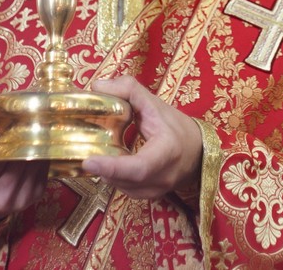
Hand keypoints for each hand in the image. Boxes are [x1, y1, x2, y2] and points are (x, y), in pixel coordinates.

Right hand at [0, 87, 48, 222]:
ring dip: (40, 140)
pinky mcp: (35, 197)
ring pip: (37, 161)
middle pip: (23, 155)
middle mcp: (2, 196)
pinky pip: (44, 169)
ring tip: (40, 119)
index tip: (19, 109)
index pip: (1, 151)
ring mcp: (21, 199)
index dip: (12, 129)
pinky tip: (40, 139)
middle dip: (29, 131)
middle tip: (35, 108)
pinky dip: (43, 152)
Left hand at [82, 76, 201, 199]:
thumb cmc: (175, 124)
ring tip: (95, 158)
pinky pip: (127, 191)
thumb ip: (127, 89)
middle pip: (127, 181)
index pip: (140, 167)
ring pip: (124, 188)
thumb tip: (97, 86)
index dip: (113, 167)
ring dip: (107, 175)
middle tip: (85, 158)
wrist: (197, 149)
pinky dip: (115, 179)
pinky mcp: (151, 195)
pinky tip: (108, 166)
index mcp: (167, 151)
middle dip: (104, 170)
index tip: (89, 161)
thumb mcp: (154, 102)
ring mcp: (158, 189)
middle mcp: (164, 175)